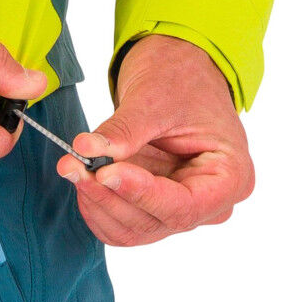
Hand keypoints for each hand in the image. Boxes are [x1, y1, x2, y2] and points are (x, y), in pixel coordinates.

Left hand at [57, 35, 254, 245]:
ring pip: (132, 229)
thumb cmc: (180, 81)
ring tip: (71, 166)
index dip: (139, 194)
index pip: (183, 206)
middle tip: (71, 165)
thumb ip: (123, 130)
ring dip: (96, 202)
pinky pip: (121, 223)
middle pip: (154, 222)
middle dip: (107, 196)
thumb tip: (85, 148)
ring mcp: (179, 207)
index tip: (104, 172)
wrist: (176, 72)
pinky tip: (81, 178)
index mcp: (229, 177)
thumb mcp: (154, 100)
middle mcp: (208, 204)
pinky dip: (96, 206)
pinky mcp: (152, 206)